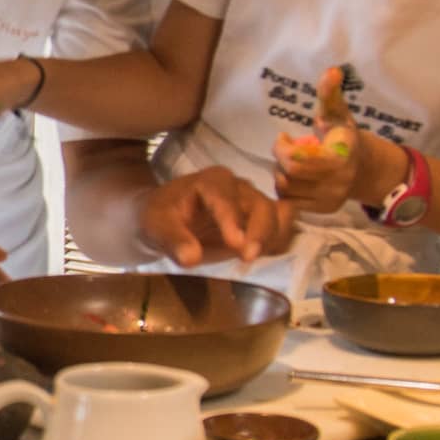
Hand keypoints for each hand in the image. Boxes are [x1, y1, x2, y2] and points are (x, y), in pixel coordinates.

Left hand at [136, 167, 294, 268]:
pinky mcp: (260, 218)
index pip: (227, 197)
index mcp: (212, 181)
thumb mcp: (158, 227)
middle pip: (261, 205)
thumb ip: (174, 240)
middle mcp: (238, 187)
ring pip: (276, 215)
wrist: (167, 217)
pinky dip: (279, 239)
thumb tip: (191, 258)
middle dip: (260, 231)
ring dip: (271, 238)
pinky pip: (282, 224)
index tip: (235, 244)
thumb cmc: (162, 217)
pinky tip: (264, 255)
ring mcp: (252, 201)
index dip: (233, 219)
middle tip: (247, 257)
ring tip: (252, 258)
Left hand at [273, 65, 359, 212]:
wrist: (365, 167)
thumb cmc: (343, 134)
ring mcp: (330, 200)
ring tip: (293, 162)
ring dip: (281, 173)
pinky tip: (296, 176)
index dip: (282, 149)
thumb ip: (330, 94)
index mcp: (340, 158)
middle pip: (288, 175)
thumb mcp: (337, 112)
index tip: (284, 137)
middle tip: (286, 149)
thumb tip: (332, 70)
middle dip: (281, 160)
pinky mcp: (322, 211)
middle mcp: (337, 183)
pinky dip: (286, 187)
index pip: (295, 162)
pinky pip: (290, 201)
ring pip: (286, 189)